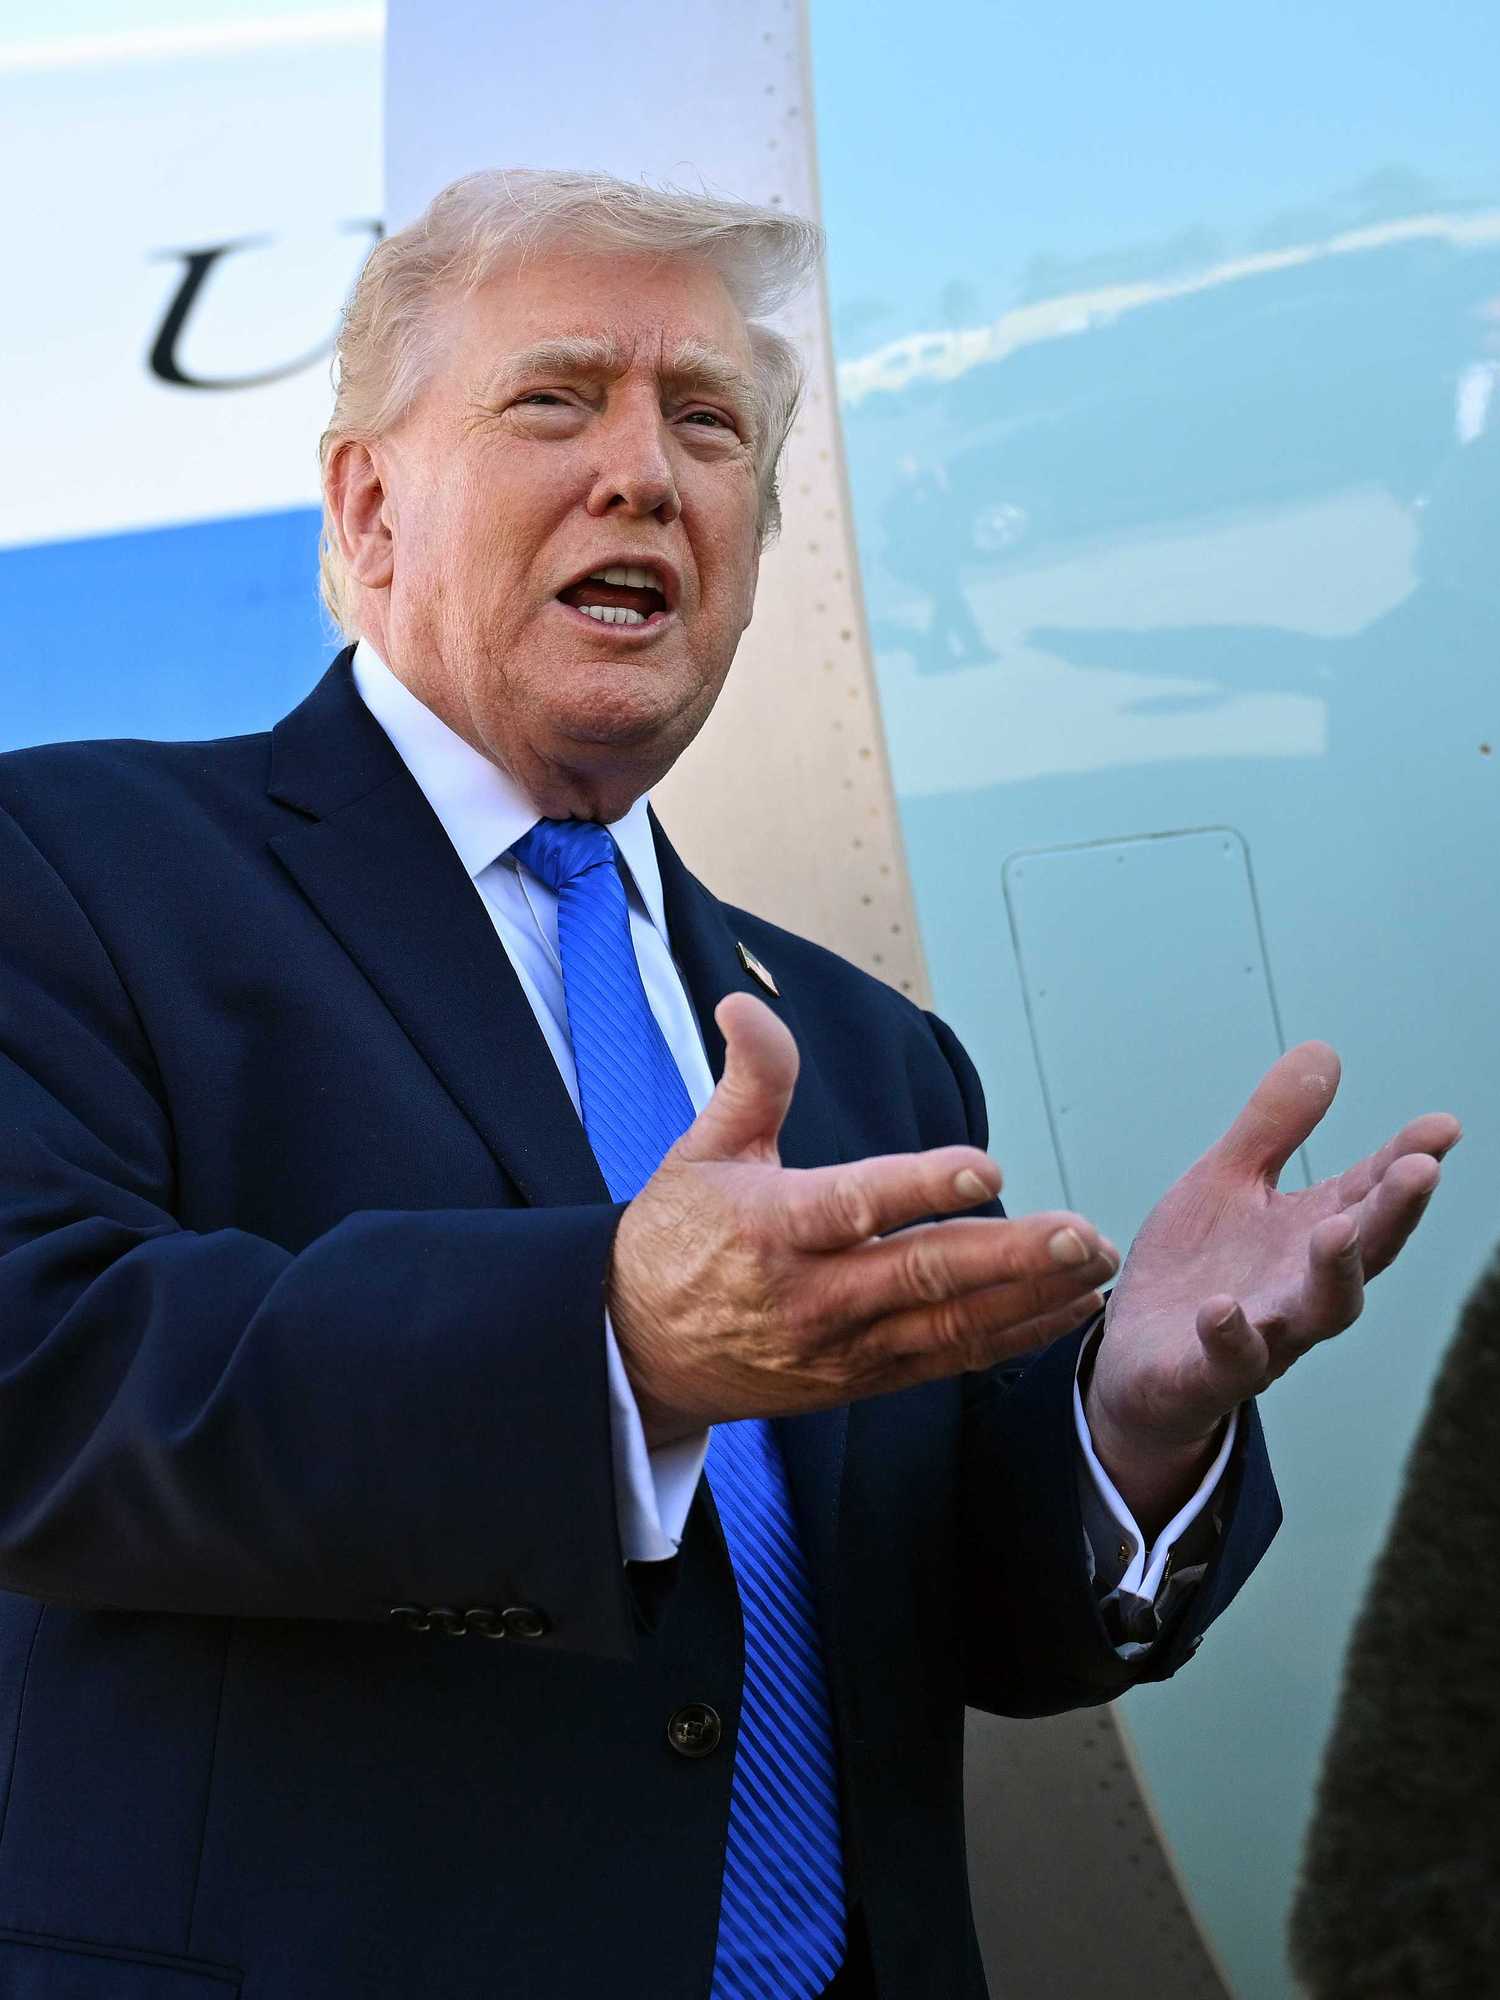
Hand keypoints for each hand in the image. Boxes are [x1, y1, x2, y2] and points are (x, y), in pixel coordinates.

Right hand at [609, 993, 1118, 1445]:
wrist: (636, 1353)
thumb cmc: (676, 1239)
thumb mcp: (700, 1150)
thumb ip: (750, 1080)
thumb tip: (744, 1002)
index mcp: (772, 1228)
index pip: (857, 1205)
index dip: (923, 1187)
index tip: (988, 1166)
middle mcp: (812, 1296)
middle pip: (923, 1276)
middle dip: (1012, 1257)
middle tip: (1083, 1235)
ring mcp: (842, 1347)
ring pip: (949, 1327)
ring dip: (1030, 1299)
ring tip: (1094, 1267)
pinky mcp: (861, 1380)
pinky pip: (947, 1360)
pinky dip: (1012, 1337)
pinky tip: (1065, 1309)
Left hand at [1087, 1040, 1461, 1489]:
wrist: (1134, 1362)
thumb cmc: (1196, 1269)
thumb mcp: (1227, 1181)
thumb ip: (1274, 1127)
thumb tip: (1324, 1049)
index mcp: (1309, 1234)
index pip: (1369, 1193)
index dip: (1406, 1161)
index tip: (1442, 1126)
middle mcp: (1300, 1285)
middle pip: (1363, 1251)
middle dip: (1394, 1212)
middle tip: (1421, 1169)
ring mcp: (1263, 1333)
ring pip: (1318, 1312)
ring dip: (1332, 1272)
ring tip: (1337, 1229)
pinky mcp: (1208, 1373)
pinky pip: (1229, 1361)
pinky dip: (1231, 1335)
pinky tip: (1221, 1309)